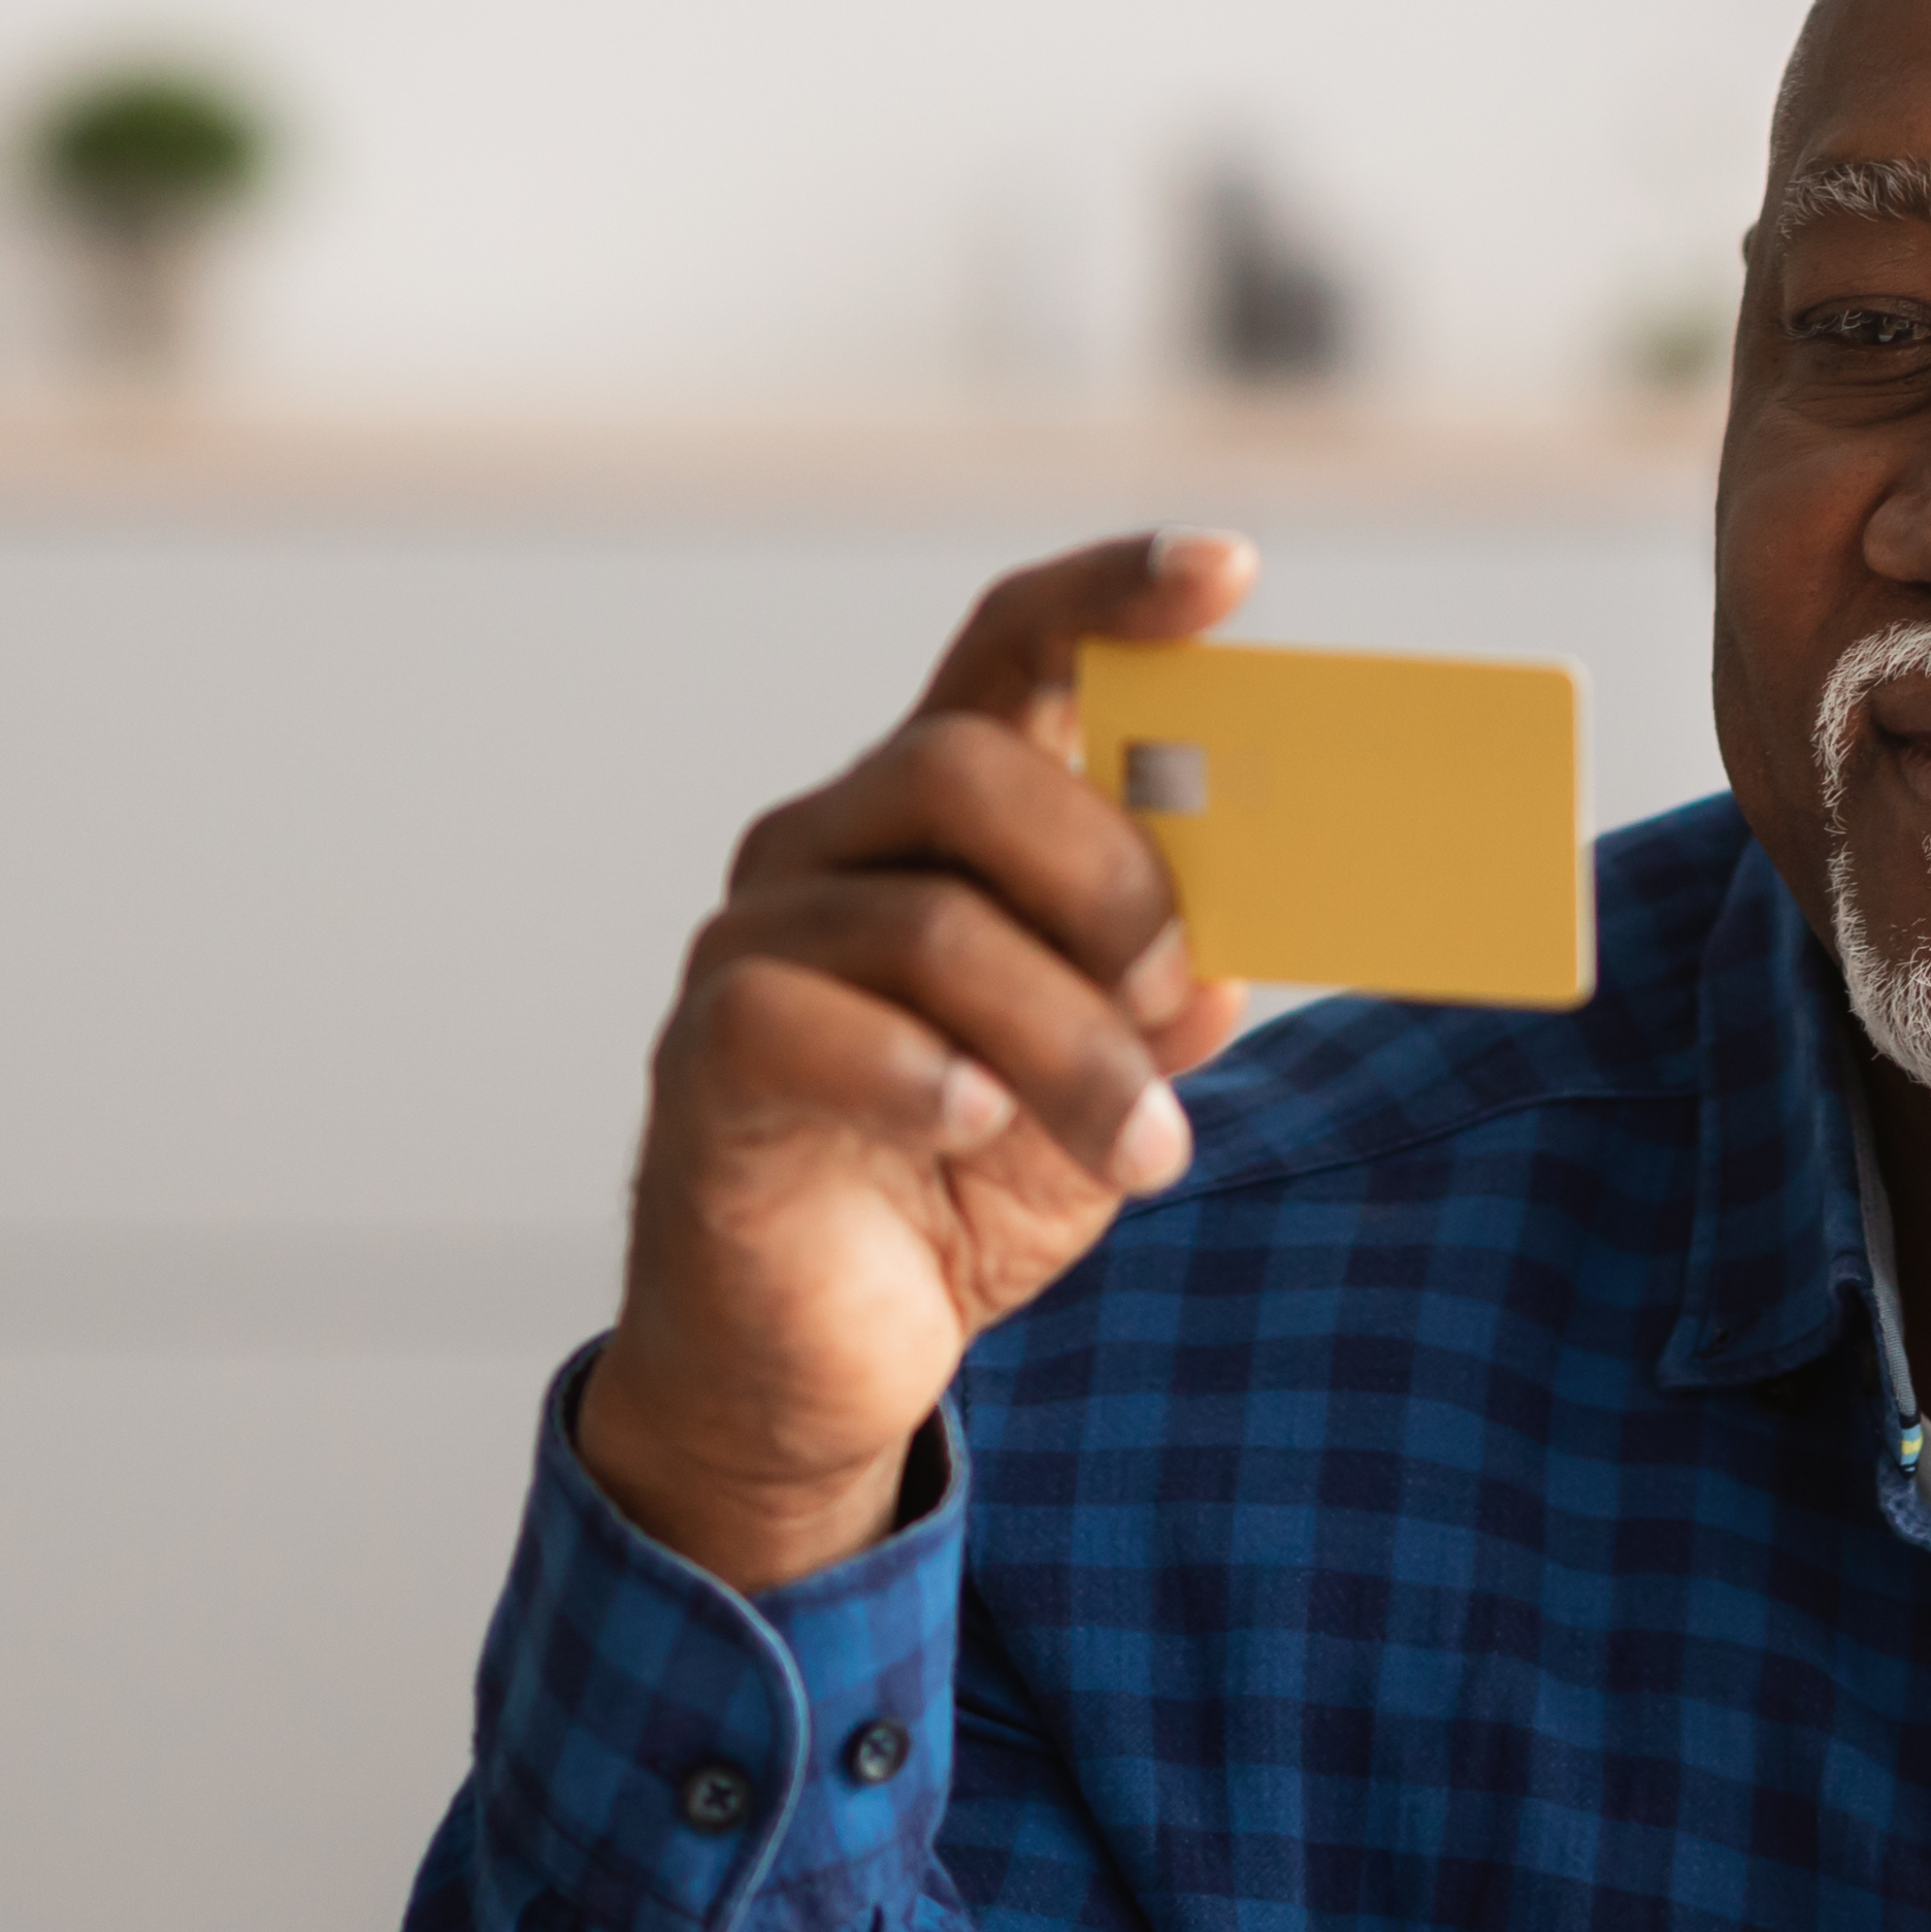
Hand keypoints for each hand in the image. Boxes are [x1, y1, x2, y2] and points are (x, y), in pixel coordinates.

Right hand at [573, 530, 1261, 1591]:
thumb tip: (1227, 960)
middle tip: (1178, 997)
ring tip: (1144, 1147)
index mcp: (941, 820)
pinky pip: (809, 1021)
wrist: (823, 1359)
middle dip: (1110, 881)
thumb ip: (1166, 1005)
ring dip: (1069, 1043)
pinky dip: (926, 1077)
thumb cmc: (963, 1185)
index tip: (1225, 572)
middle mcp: (832, 845)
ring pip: (926, 923)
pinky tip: (975, 1132)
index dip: (1110, 594)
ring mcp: (755, 944)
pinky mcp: (703, 1057)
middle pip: (967, 767)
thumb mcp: (1111, 1086)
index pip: (1011, 649)